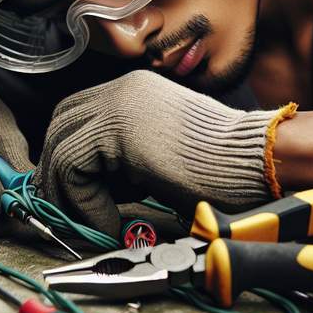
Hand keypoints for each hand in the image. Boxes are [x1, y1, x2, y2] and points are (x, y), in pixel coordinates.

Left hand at [34, 70, 293, 234]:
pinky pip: (72, 166)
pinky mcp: (118, 127)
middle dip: (58, 173)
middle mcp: (122, 89)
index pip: (76, 118)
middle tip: (70, 211)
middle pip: (60, 126)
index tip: (79, 198)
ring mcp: (119, 103)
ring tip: (96, 223)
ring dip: (68, 194)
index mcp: (135, 93)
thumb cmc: (222, 171)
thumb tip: (89, 190)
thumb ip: (124, 163)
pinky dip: (83, 202)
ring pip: (59, 147)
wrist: (254, 163)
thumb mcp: (161, 159)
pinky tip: (109, 222)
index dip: (68, 160)